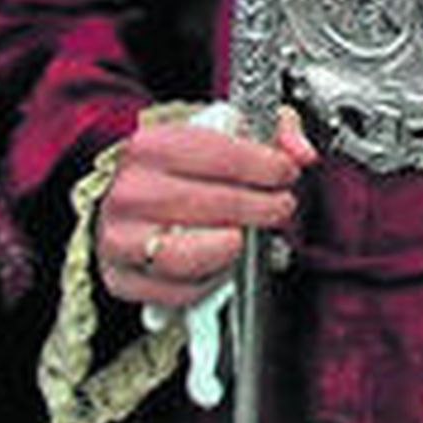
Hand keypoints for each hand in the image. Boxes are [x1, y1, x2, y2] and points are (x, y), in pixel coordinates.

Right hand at [96, 109, 316, 309]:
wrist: (127, 193)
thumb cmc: (180, 163)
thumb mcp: (224, 130)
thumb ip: (273, 131)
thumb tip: (302, 152)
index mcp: (152, 145)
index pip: (219, 155)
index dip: (265, 166)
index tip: (285, 173)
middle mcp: (129, 191)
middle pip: (210, 204)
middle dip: (260, 207)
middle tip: (280, 206)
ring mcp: (120, 237)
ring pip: (184, 254)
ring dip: (231, 247)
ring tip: (250, 235)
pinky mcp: (122, 277)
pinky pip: (174, 292)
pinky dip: (209, 283)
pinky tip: (226, 262)